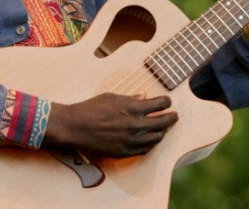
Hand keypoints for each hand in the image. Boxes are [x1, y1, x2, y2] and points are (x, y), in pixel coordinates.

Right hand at [42, 93, 177, 157]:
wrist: (74, 127)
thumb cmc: (91, 109)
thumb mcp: (112, 97)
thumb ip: (131, 98)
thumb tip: (145, 96)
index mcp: (132, 108)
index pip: (160, 104)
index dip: (166, 102)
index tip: (167, 101)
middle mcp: (135, 125)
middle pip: (163, 122)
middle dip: (171, 118)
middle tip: (174, 116)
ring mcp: (131, 140)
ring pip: (157, 137)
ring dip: (162, 131)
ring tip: (163, 128)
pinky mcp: (125, 152)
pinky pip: (146, 149)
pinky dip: (151, 143)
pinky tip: (151, 138)